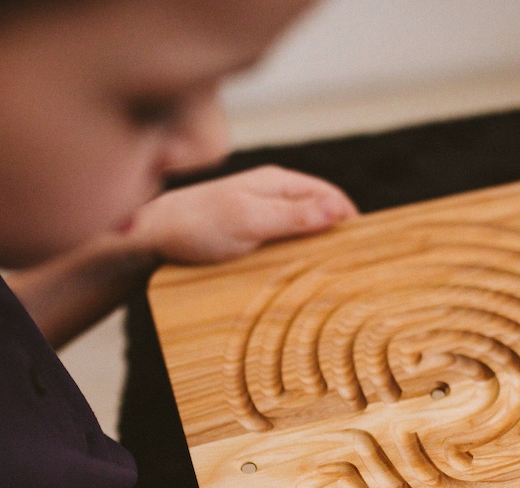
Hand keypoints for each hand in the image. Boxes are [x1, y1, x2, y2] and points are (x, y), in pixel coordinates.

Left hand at [130, 165, 357, 262]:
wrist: (152, 235)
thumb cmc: (197, 224)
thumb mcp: (250, 220)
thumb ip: (294, 216)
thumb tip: (337, 211)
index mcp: (278, 182)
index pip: (330, 196)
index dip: (350, 219)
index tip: (367, 248)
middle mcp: (273, 194)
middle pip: (320, 211)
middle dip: (338, 234)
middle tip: (354, 265)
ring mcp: (261, 212)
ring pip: (303, 227)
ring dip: (318, 247)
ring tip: (333, 273)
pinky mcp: (250, 232)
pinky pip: (285, 240)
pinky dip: (299, 253)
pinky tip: (301, 273)